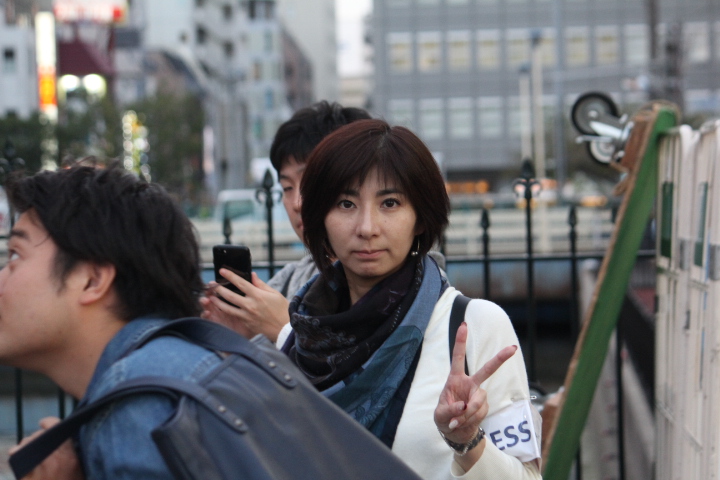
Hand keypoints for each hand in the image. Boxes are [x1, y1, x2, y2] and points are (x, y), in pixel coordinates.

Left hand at [9, 417, 84, 479]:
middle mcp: (52, 457)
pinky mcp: (23, 473)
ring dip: (28, 446)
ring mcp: (36, 465)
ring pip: (26, 443)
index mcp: (68, 456)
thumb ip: (74, 453)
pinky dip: (17, 454)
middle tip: (41, 446)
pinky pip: (15, 454)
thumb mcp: (79, 471)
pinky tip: (21, 460)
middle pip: (39, 435)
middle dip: (39, 438)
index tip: (45, 424)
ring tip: (33, 455)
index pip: (55, 426)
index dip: (49, 423)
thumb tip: (66, 438)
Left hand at [201, 270, 289, 341]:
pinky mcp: (246, 323)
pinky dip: (227, 311)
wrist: (284, 329)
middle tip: (212, 284)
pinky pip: (234, 316)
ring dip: (217, 302)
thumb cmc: (282, 310)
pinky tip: (222, 307)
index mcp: (257, 295)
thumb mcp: (275, 294)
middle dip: (219, 289)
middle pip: (229, 295)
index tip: (221, 271)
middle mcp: (250, 305)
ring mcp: (247, 316)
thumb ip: (261, 284)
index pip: (240, 283)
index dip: (230, 276)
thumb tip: (252, 275)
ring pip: (227, 308)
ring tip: (211, 297)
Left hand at [434, 322, 516, 462]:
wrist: (456, 433)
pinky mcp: (484, 406)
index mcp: (455, 379)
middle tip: (513, 348)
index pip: (458, 357)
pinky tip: (463, 423)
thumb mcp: (440, 415)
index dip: (460, 341)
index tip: (464, 325)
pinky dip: (469, 420)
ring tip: (456, 421)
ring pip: (478, 401)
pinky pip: (479, 412)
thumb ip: (450, 410)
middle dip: (500, 359)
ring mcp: (479, 395)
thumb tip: (464, 406)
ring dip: (467, 413)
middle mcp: (470, 384)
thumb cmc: (445, 419)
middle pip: (487, 370)